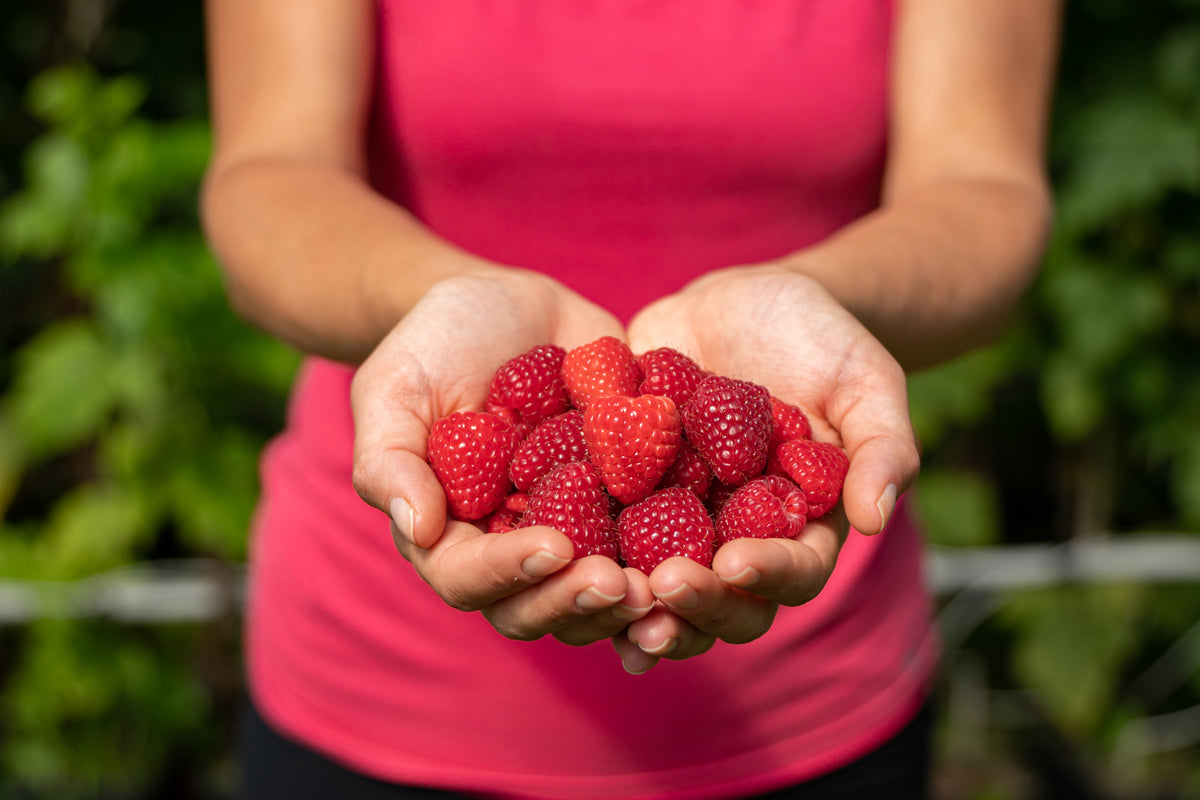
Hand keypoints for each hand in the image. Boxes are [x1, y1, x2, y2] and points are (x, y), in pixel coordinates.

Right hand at [351, 267, 654, 645]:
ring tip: (672, 581)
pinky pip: (654, 547)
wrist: (507, 306)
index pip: (468, 580)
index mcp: (451, 535)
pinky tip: (714, 557)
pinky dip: (678, 560)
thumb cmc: (435, 345)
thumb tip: (418, 528)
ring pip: (597, 595)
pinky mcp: (625, 505)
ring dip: (632, 601)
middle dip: (578, 601)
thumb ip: (390, 459)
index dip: (508, 574)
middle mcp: (512, 548)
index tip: (554, 547)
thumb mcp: (394, 388)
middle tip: (623, 584)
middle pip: (537, 606)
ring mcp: (573, 532)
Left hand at [616, 264, 919, 671]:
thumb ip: (882, 445)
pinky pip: (603, 534)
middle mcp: (740, 536)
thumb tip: (876, 516)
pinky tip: (549, 565)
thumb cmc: (820, 336)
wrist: (741, 299)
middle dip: (694, 604)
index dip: (767, 576)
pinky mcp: (627, 493)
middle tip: (662, 586)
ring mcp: (681, 521)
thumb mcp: (866, 379)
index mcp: (801, 525)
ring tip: (603, 597)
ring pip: (660, 586)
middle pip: (724, 600)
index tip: (735, 563)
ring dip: (633, 603)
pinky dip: (580, 555)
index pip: (794, 570)